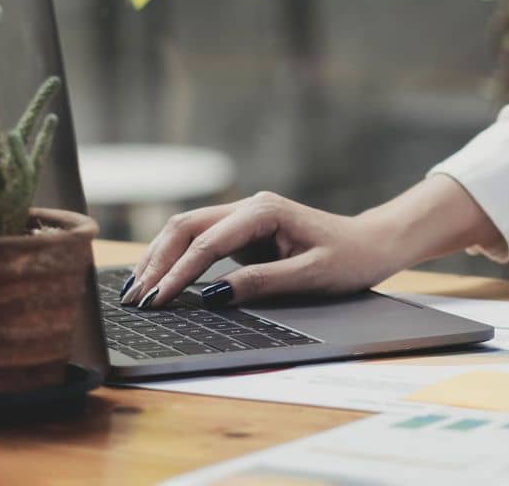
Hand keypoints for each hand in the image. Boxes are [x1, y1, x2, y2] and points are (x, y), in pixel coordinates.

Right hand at [120, 191, 395, 308]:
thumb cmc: (350, 258)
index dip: (178, 273)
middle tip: (135, 299)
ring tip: (136, 291)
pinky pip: (201, 241)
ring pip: (187, 230)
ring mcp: (245, 217)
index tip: (157, 301)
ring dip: (160, 258)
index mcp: (264, 211)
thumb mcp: (311, 276)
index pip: (207, 243)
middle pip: (186, 228)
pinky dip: (176, 258)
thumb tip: (213, 295)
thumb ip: (262, 283)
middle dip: (157, 263)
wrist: (373, 244)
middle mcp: (249, 207)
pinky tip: (160, 279)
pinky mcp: (244, 232)